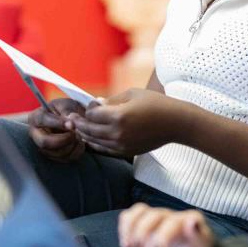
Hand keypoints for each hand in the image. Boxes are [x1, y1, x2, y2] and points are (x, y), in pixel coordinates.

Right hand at [27, 98, 84, 161]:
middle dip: (63, 139)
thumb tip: (70, 122)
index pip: (41, 120)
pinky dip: (76, 152)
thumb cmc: (68, 110)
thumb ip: (67, 111)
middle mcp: (36, 134)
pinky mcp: (54, 156)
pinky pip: (65, 159)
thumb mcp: (68, 104)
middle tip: (75, 133)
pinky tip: (80, 143)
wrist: (75, 120)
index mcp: (36, 117)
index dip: (57, 123)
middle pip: (44, 142)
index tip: (71, 124)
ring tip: (79, 136)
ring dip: (72, 145)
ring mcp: (44, 148)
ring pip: (56, 153)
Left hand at [70, 88, 186, 156]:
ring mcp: (122, 144)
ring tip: (78, 128)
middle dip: (78, 123)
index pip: (92, 115)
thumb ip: (111, 100)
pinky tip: (91, 138)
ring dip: (84, 134)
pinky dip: (95, 143)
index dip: (87, 109)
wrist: (176, 123)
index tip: (87, 105)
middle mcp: (117, 133)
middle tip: (71, 118)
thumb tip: (95, 105)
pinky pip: (104, 149)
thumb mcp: (132, 95)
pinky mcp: (126, 152)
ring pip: (94, 141)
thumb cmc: (156, 104)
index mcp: (118, 116)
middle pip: (89, 129)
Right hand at [118, 203, 214, 246]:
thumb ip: (197, 235)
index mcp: (187, 218)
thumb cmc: (194, 245)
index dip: (164, 235)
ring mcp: (155, 217)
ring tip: (130, 246)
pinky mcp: (142, 221)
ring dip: (132, 229)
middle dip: (146, 233)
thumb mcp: (201, 244)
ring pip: (139, 212)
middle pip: (154, 216)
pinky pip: (129, 216)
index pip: (173, 221)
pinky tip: (126, 243)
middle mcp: (170, 215)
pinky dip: (124, 228)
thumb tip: (192, 222)